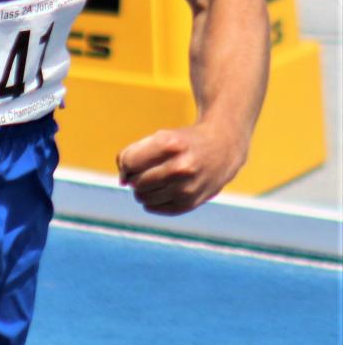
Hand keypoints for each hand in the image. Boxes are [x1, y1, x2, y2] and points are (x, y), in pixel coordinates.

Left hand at [116, 122, 247, 214]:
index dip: (126, 164)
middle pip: (136, 182)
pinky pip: (156, 208)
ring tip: (154, 180)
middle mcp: (180, 167)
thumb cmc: (182, 142)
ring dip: (142, 191)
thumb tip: (122, 182)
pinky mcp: (191, 203)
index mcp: (169, 144)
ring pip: (143, 197)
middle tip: (146, 171)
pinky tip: (160, 191)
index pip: (129, 162)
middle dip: (135, 178)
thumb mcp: (159, 137)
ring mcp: (187, 187)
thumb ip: (133, 154)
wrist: (223, 149)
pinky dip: (152, 202)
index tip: (132, 163)